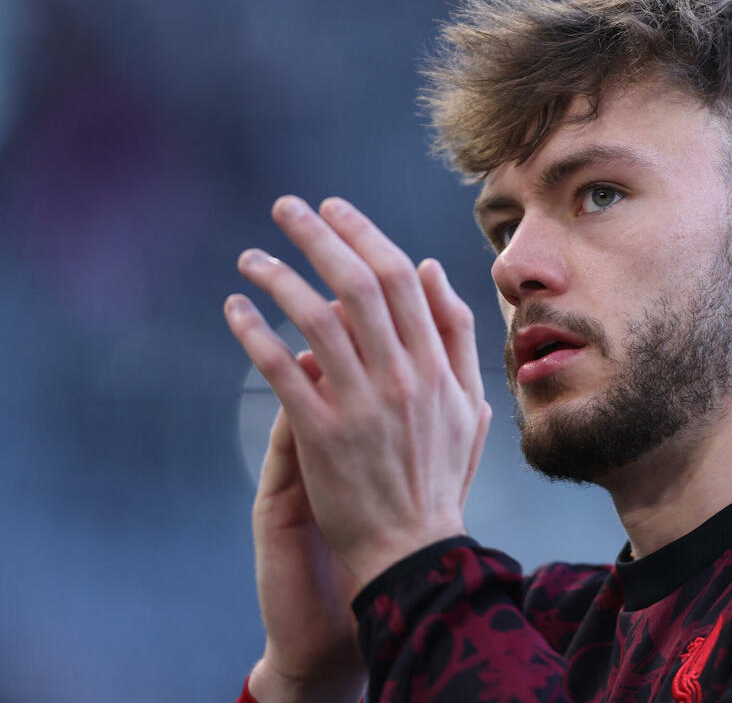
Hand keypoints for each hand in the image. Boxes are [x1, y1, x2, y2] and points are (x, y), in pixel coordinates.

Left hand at [225, 196, 490, 674]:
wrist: (412, 549)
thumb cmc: (440, 474)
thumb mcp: (471, 401)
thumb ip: (457, 333)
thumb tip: (429, 268)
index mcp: (437, 363)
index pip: (399, 276)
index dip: (362, 234)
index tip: (334, 208)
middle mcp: (402, 375)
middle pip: (357, 283)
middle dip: (318, 234)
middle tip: (286, 207)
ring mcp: (361, 404)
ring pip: (316, 318)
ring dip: (279, 278)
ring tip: (251, 257)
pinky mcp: (321, 434)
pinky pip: (281, 370)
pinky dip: (255, 333)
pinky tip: (235, 310)